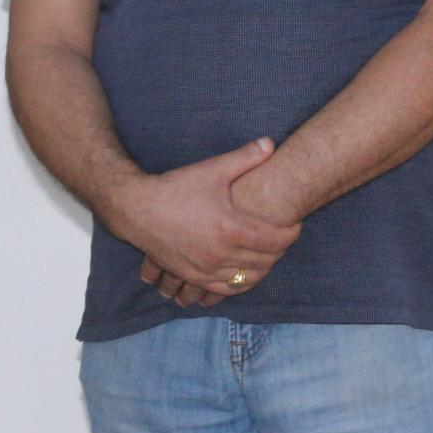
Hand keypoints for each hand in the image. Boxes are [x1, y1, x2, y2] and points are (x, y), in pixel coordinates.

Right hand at [110, 138, 300, 306]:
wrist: (136, 210)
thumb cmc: (176, 188)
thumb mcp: (212, 170)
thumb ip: (245, 157)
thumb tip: (271, 142)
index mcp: (230, 229)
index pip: (276, 240)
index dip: (291, 233)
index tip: (295, 224)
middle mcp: (219, 254)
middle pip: (266, 261)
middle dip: (280, 250)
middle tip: (284, 237)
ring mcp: (205, 269)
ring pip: (247, 279)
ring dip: (263, 268)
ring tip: (268, 254)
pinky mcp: (192, 276)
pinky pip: (224, 289)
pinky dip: (240, 284)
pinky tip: (244, 272)